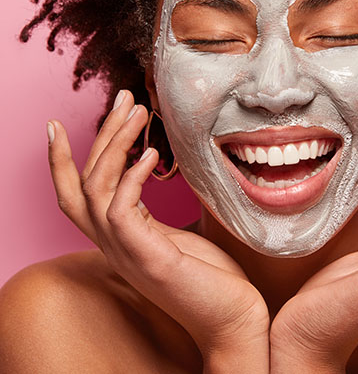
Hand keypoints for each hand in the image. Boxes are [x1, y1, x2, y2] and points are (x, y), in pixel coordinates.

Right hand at [47, 90, 268, 371]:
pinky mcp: (149, 259)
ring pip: (95, 189)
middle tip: (124, 98)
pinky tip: (152, 153)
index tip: (64, 122)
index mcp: (120, 238)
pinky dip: (132, 177)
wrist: (234, 320)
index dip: (62, 159)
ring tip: (140, 113)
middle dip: (99, 135)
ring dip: (114, 145)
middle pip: (82, 182)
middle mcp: (114, 245)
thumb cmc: (212, 277)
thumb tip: (178, 172)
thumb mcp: (184, 235)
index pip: (76, 195)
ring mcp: (127, 253)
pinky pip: (122, 211)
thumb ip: (168, 210)